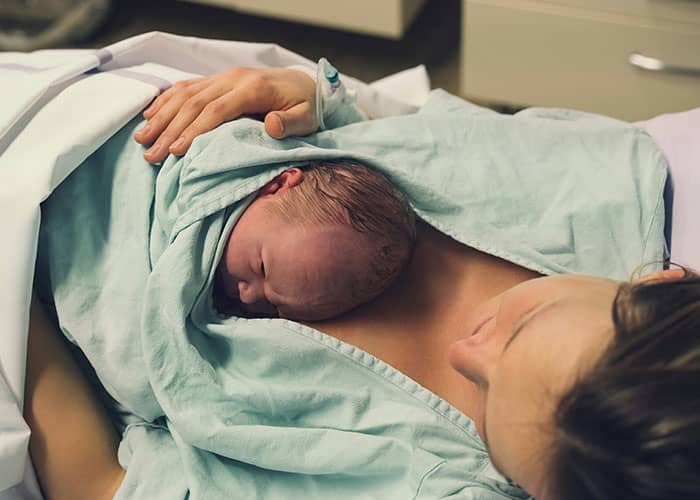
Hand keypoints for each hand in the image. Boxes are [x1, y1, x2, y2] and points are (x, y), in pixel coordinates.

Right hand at [133, 67, 317, 162]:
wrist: (306, 84)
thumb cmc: (307, 107)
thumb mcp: (308, 118)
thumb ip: (291, 123)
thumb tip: (272, 125)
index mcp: (253, 89)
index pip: (216, 110)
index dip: (195, 130)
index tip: (176, 151)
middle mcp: (234, 79)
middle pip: (194, 103)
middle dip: (169, 129)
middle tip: (151, 154)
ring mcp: (224, 77)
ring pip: (185, 94)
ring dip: (161, 116)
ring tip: (142, 138)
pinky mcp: (218, 79)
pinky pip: (187, 86)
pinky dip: (167, 100)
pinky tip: (150, 115)